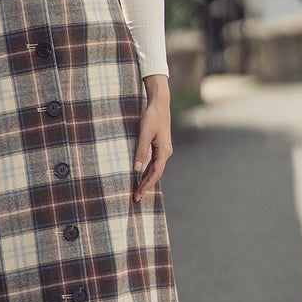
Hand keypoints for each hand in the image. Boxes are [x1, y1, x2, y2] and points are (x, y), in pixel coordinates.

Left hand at [133, 73, 171, 202]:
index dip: (146, 185)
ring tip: (138, 190)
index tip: (138, 194)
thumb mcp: (144, 134)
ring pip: (155, 169)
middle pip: (156, 174)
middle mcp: (166, 152)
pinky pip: (154, 162)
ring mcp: (164, 149)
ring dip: (147, 179)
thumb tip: (136, 169)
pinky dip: (148, 170)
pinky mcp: (160, 146)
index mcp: (164, 151)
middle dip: (146, 186)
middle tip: (136, 197)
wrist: (160, 104)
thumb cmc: (152, 117)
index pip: (155, 173)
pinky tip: (141, 175)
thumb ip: (140, 151)